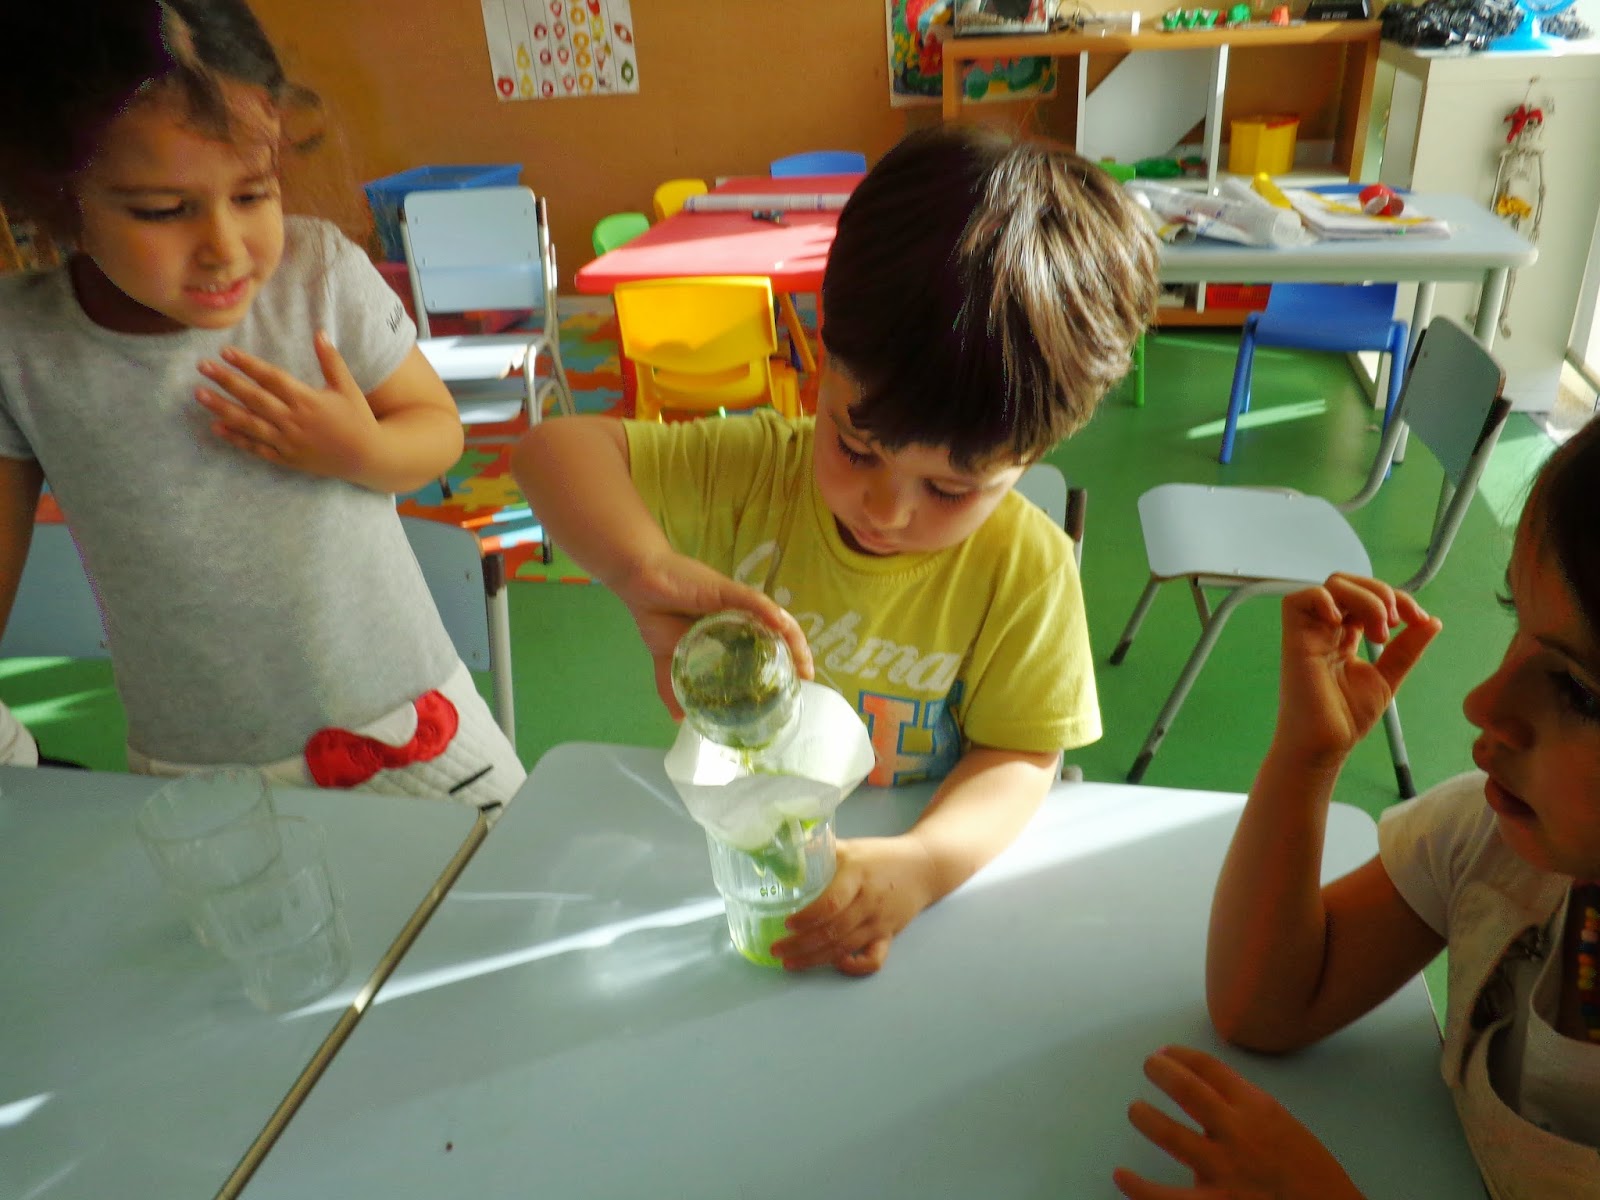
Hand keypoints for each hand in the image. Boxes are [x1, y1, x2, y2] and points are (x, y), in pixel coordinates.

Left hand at [195, 331, 379, 482]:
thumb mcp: (348, 387)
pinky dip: (236, 438)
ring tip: (200, 395)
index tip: (225, 352)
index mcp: (308, 399)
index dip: (247, 364)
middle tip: (203, 367)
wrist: (368, 457)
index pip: (271, 378)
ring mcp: (288, 441)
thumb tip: (320, 332)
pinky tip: (217, 427)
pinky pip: (257, 447)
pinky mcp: (287, 457)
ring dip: (223, 408)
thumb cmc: (358, 418)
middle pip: (253, 398)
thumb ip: (331, 360)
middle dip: (226, 381)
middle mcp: (294, 420)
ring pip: (249, 422)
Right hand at [617, 550, 813, 716]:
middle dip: (795, 655)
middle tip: (807, 677)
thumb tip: (678, 718)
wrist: (640, 584)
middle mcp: (739, 617)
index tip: (795, 686)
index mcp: (730, 631)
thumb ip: (674, 686)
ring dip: (791, 637)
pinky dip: (768, 612)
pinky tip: (780, 624)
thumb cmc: (658, 615)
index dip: (782, 665)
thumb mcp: (669, 659)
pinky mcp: (725, 590)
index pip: (764, 648)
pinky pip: (752, 600)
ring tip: (803, 658)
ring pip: (772, 619)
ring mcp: (735, 603)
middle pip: (776, 635)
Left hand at [770, 836, 937, 975]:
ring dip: (815, 959)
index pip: (831, 903)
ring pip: (845, 947)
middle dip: (801, 945)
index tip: (787, 923)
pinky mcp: (888, 936)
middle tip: (776, 950)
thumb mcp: (851, 847)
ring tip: (790, 962)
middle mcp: (868, 903)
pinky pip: (873, 959)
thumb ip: (821, 849)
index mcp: (857, 876)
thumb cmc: (882, 856)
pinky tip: (834, 964)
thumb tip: (787, 851)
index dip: (808, 917)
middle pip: (833, 931)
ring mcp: (879, 922)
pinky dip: (854, 967)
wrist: (924, 867)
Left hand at [1113, 1045, 1364, 1199]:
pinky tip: (1121, 1176)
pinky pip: (1166, 1196)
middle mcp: (1238, 1132)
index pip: (1210, 1068)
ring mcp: (1225, 1169)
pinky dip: (1139, 1186)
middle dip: (1160, 1072)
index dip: (1181, 1056)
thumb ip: (1250, 1112)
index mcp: (1259, 1109)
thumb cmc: (1314, 1179)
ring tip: (1136, 1110)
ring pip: (1169, 1134)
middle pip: (1185, 1088)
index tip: (1165, 1052)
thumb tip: (1211, 1096)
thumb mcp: (1287, 1129)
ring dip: (1146, 1117)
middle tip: (1148, 1067)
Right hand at [1274, 574, 1440, 768]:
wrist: (1327, 745)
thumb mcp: (1388, 677)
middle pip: (1349, 583)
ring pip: (1332, 586)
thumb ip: (1407, 649)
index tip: (1419, 619)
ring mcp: (1309, 632)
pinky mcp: (1295, 640)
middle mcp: (1326, 629)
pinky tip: (1344, 623)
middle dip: (1382, 593)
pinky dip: (1324, 600)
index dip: (1397, 599)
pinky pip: (1298, 600)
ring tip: (1380, 630)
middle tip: (1397, 623)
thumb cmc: (1346, 717)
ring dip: (1364, 598)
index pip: (1367, 597)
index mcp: (1344, 635)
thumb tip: (1432, 621)